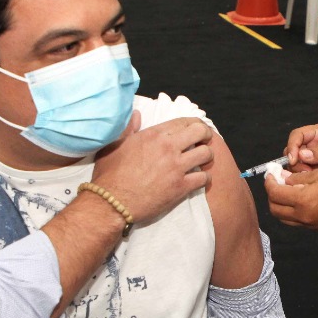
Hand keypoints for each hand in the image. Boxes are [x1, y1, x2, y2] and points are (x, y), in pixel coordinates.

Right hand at [90, 113, 213, 225]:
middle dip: (206, 135)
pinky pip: (204, 178)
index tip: (197, 129)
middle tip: (204, 142)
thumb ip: (128, 128)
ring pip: (206, 154)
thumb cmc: (110, 174)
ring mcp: (176, 167)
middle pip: (200, 132)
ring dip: (207, 156)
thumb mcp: (115, 145)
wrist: (111, 203)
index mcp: (154, 135)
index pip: (183, 121)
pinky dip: (205, 178)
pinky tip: (199, 180)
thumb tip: (136, 114)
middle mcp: (168, 147)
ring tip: (202, 161)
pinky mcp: (181, 187)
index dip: (194, 123)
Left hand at [264, 168, 317, 228]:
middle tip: (275, 183)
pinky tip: (299, 200)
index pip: (275, 193)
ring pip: (284, 218)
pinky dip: (291, 212)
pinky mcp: (317, 228)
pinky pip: (296, 222)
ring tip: (286, 192)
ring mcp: (310, 225)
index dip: (269, 183)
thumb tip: (282, 178)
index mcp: (303, 200)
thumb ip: (297, 178)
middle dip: (271, 195)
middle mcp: (304, 216)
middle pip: (275, 209)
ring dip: (280, 205)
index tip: (270, 175)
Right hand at [284, 124, 317, 175]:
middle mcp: (312, 145)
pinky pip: (304, 174)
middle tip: (305, 170)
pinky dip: (305, 178)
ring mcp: (313, 159)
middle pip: (293, 151)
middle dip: (295, 161)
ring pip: (296, 165)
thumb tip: (301, 155)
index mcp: (317, 133)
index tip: (294, 158)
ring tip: (310, 176)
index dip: (292, 146)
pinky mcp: (316, 171)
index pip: (296, 136)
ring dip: (300, 171)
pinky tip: (312, 181)